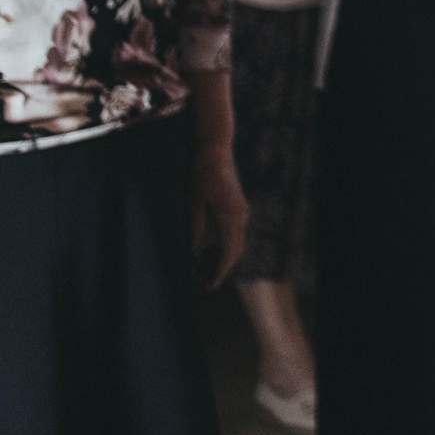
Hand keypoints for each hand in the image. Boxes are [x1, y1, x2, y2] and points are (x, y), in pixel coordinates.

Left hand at [190, 146, 248, 287]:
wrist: (215, 149)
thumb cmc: (200, 174)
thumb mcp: (193, 202)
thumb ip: (196, 227)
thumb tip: (194, 252)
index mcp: (229, 216)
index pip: (228, 252)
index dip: (220, 271)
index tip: (212, 285)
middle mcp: (240, 214)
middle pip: (236, 249)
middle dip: (222, 267)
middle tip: (206, 282)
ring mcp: (242, 209)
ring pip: (237, 241)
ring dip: (224, 256)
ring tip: (204, 268)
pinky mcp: (239, 205)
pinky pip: (236, 231)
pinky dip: (225, 244)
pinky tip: (210, 248)